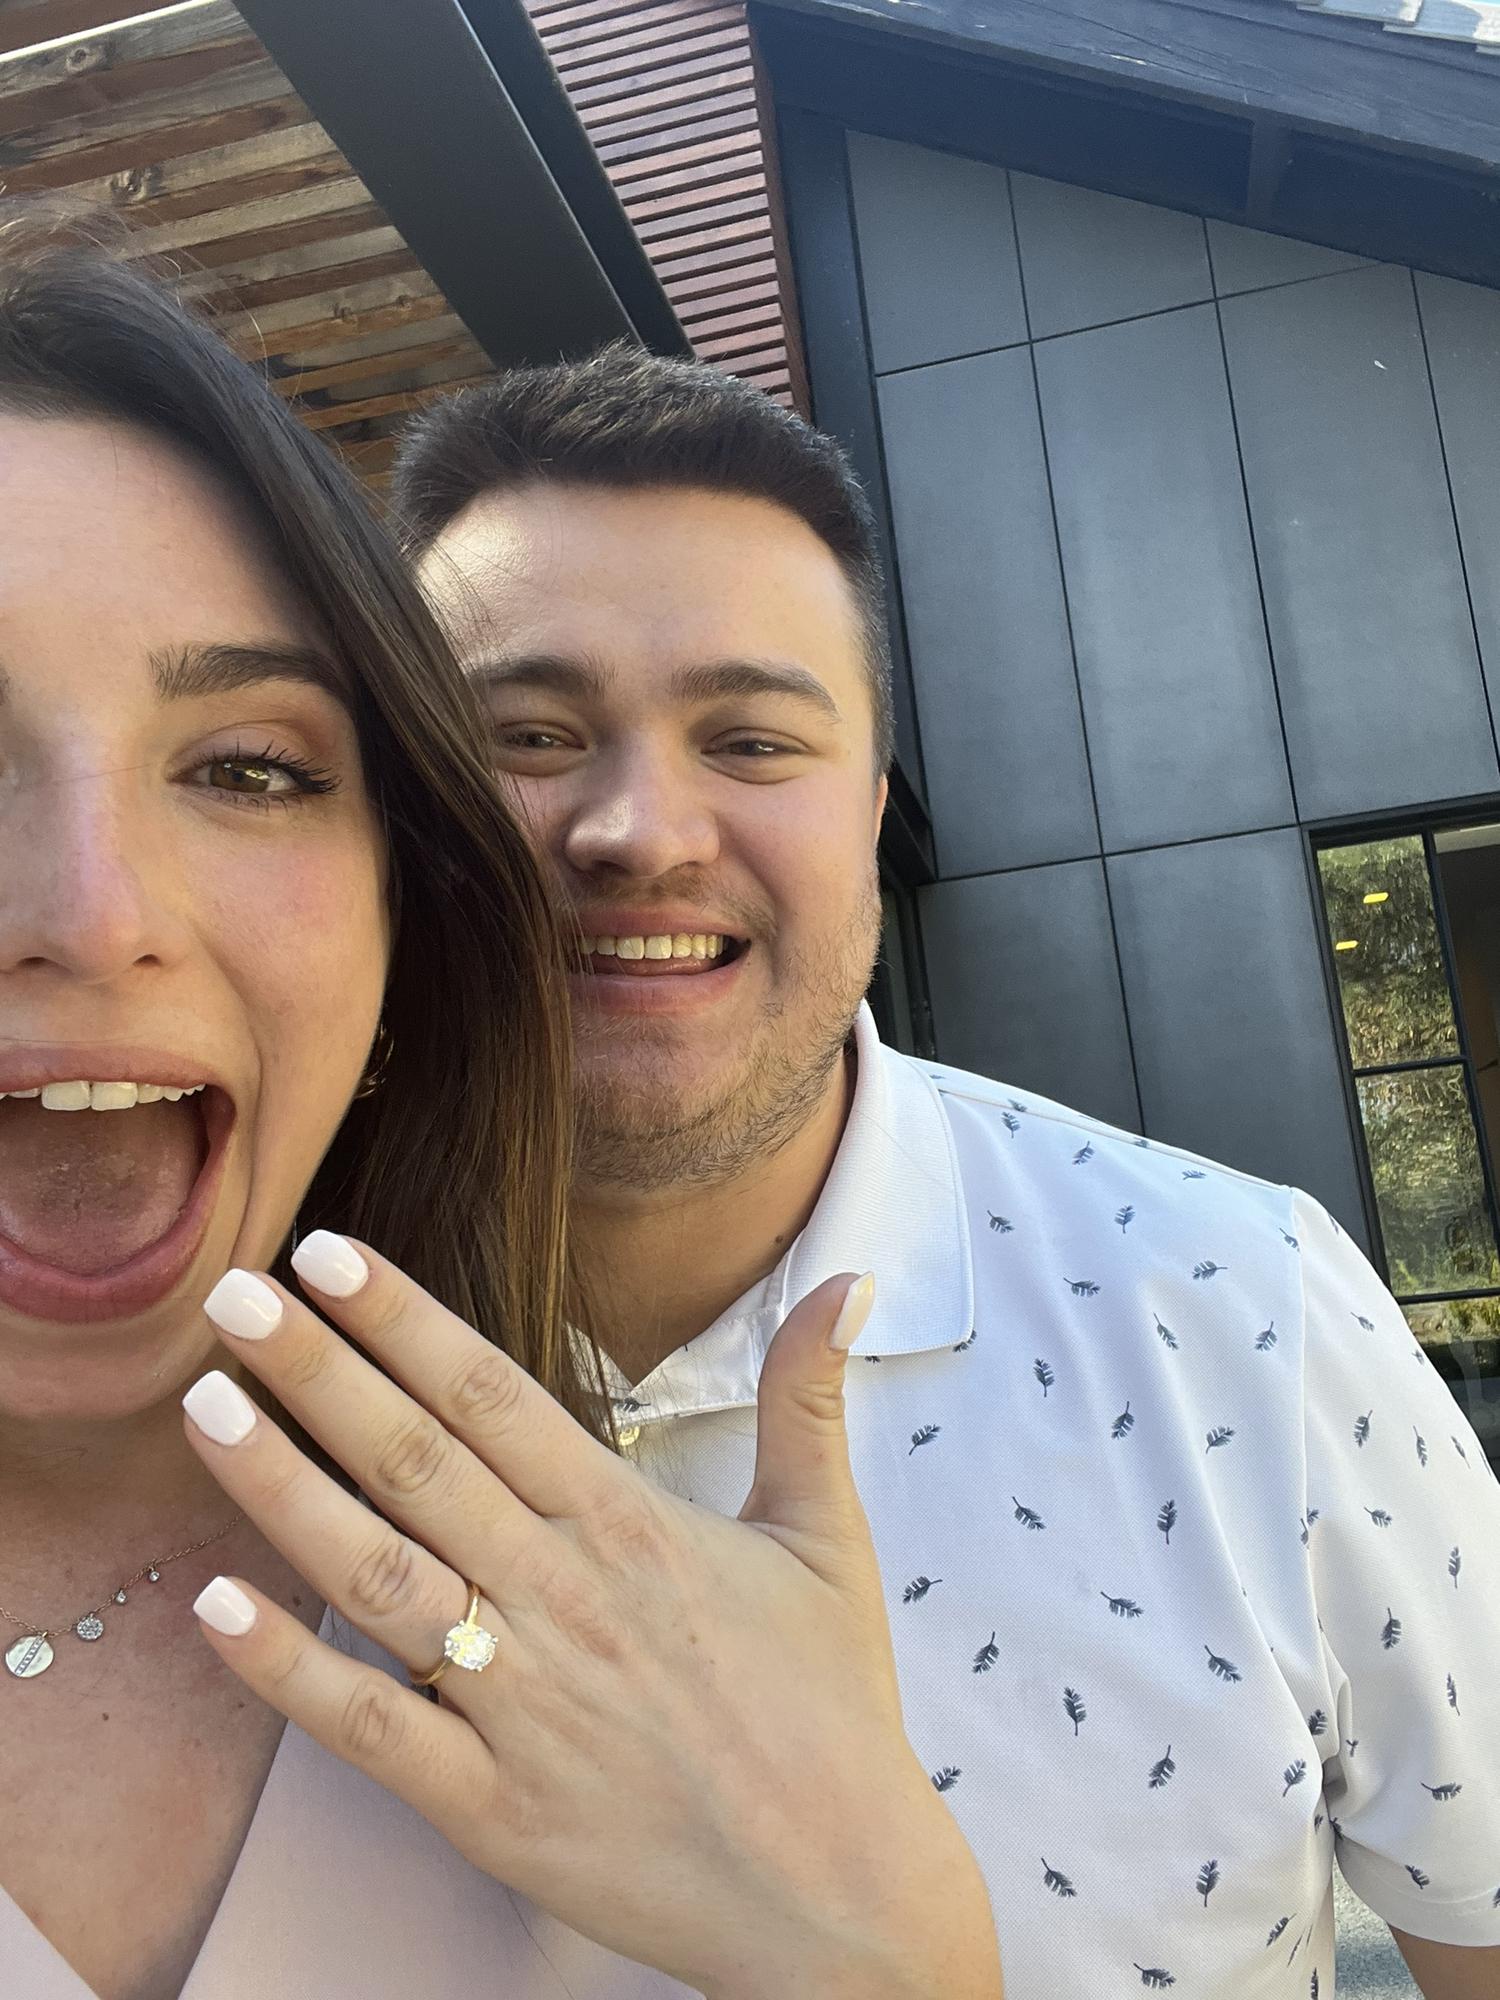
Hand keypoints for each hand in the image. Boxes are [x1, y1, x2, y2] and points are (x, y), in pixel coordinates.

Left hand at [180, 1234, 1001, 1999]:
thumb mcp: (827, 1536)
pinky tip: (215, 1606)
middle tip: (233, 1295)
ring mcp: (519, 1702)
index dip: (404, 1319)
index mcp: (628, 1522)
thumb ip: (810, 1400)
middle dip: (318, 1371)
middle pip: (415, 1461)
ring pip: (376, 1573)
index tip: (328, 1254)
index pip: (491, 1394)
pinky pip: (370, 1728)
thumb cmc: (829, 1707)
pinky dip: (289, 1670)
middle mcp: (561, 1595)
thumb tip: (849, 1282)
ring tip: (204, 1410)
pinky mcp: (490, 1807)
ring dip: (282, 1488)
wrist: (841, 1892)